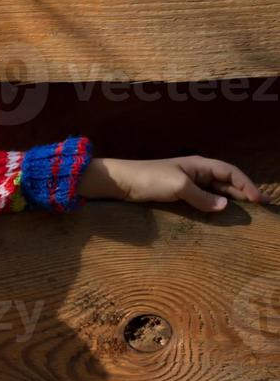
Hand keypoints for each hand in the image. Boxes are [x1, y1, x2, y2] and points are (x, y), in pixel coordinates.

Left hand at [80, 155, 268, 211]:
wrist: (120, 182)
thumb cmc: (149, 179)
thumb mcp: (179, 187)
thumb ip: (202, 197)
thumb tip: (224, 206)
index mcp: (201, 165)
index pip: (231, 172)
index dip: (246, 185)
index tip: (258, 200)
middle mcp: (197, 172)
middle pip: (226, 182)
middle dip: (242, 193)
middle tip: (259, 208)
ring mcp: (187, 183)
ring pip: (214, 191)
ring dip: (228, 201)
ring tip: (243, 213)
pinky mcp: (176, 194)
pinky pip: (201, 199)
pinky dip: (212, 206)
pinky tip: (217, 215)